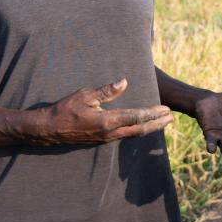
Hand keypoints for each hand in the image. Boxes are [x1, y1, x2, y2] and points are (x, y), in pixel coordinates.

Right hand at [36, 79, 172, 144]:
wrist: (51, 129)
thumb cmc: (66, 109)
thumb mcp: (85, 95)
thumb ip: (106, 91)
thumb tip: (124, 82)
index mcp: (108, 121)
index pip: (136, 116)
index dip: (152, 113)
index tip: (165, 109)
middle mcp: (110, 133)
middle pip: (140, 129)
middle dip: (157, 124)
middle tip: (171, 118)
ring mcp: (107, 138)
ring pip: (134, 134)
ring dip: (149, 128)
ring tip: (162, 123)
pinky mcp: (103, 140)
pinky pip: (125, 135)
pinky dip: (138, 130)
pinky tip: (142, 126)